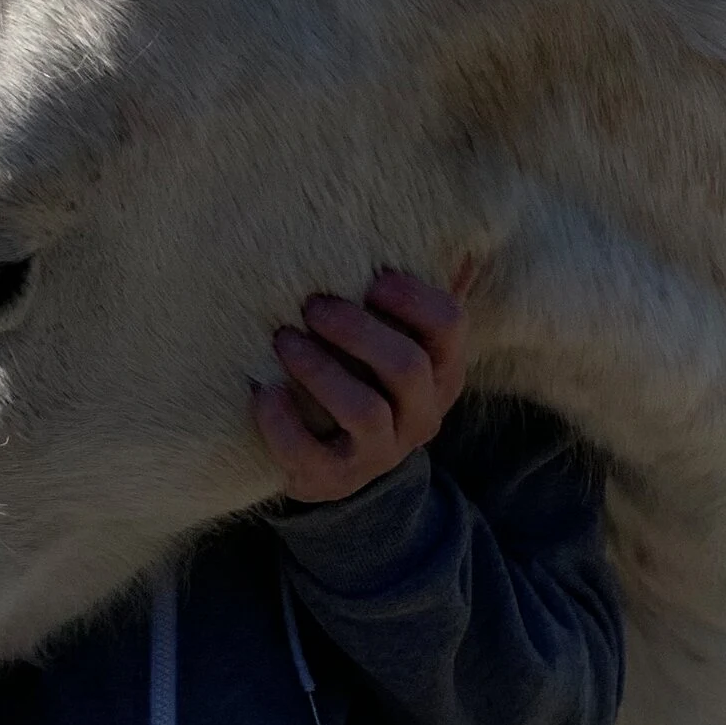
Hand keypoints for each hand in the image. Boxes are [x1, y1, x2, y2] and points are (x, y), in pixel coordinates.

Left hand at [252, 260, 476, 504]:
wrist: (337, 465)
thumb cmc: (366, 381)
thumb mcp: (398, 344)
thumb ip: (419, 305)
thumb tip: (462, 245)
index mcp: (442, 372)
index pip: (449, 325)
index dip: (412, 298)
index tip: (372, 279)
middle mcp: (422, 415)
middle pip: (406, 367)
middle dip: (356, 330)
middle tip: (312, 305)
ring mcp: (382, 453)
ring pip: (365, 411)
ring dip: (319, 369)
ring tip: (283, 340)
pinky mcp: (335, 479)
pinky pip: (311, 454)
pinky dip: (282, 423)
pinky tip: (262, 392)